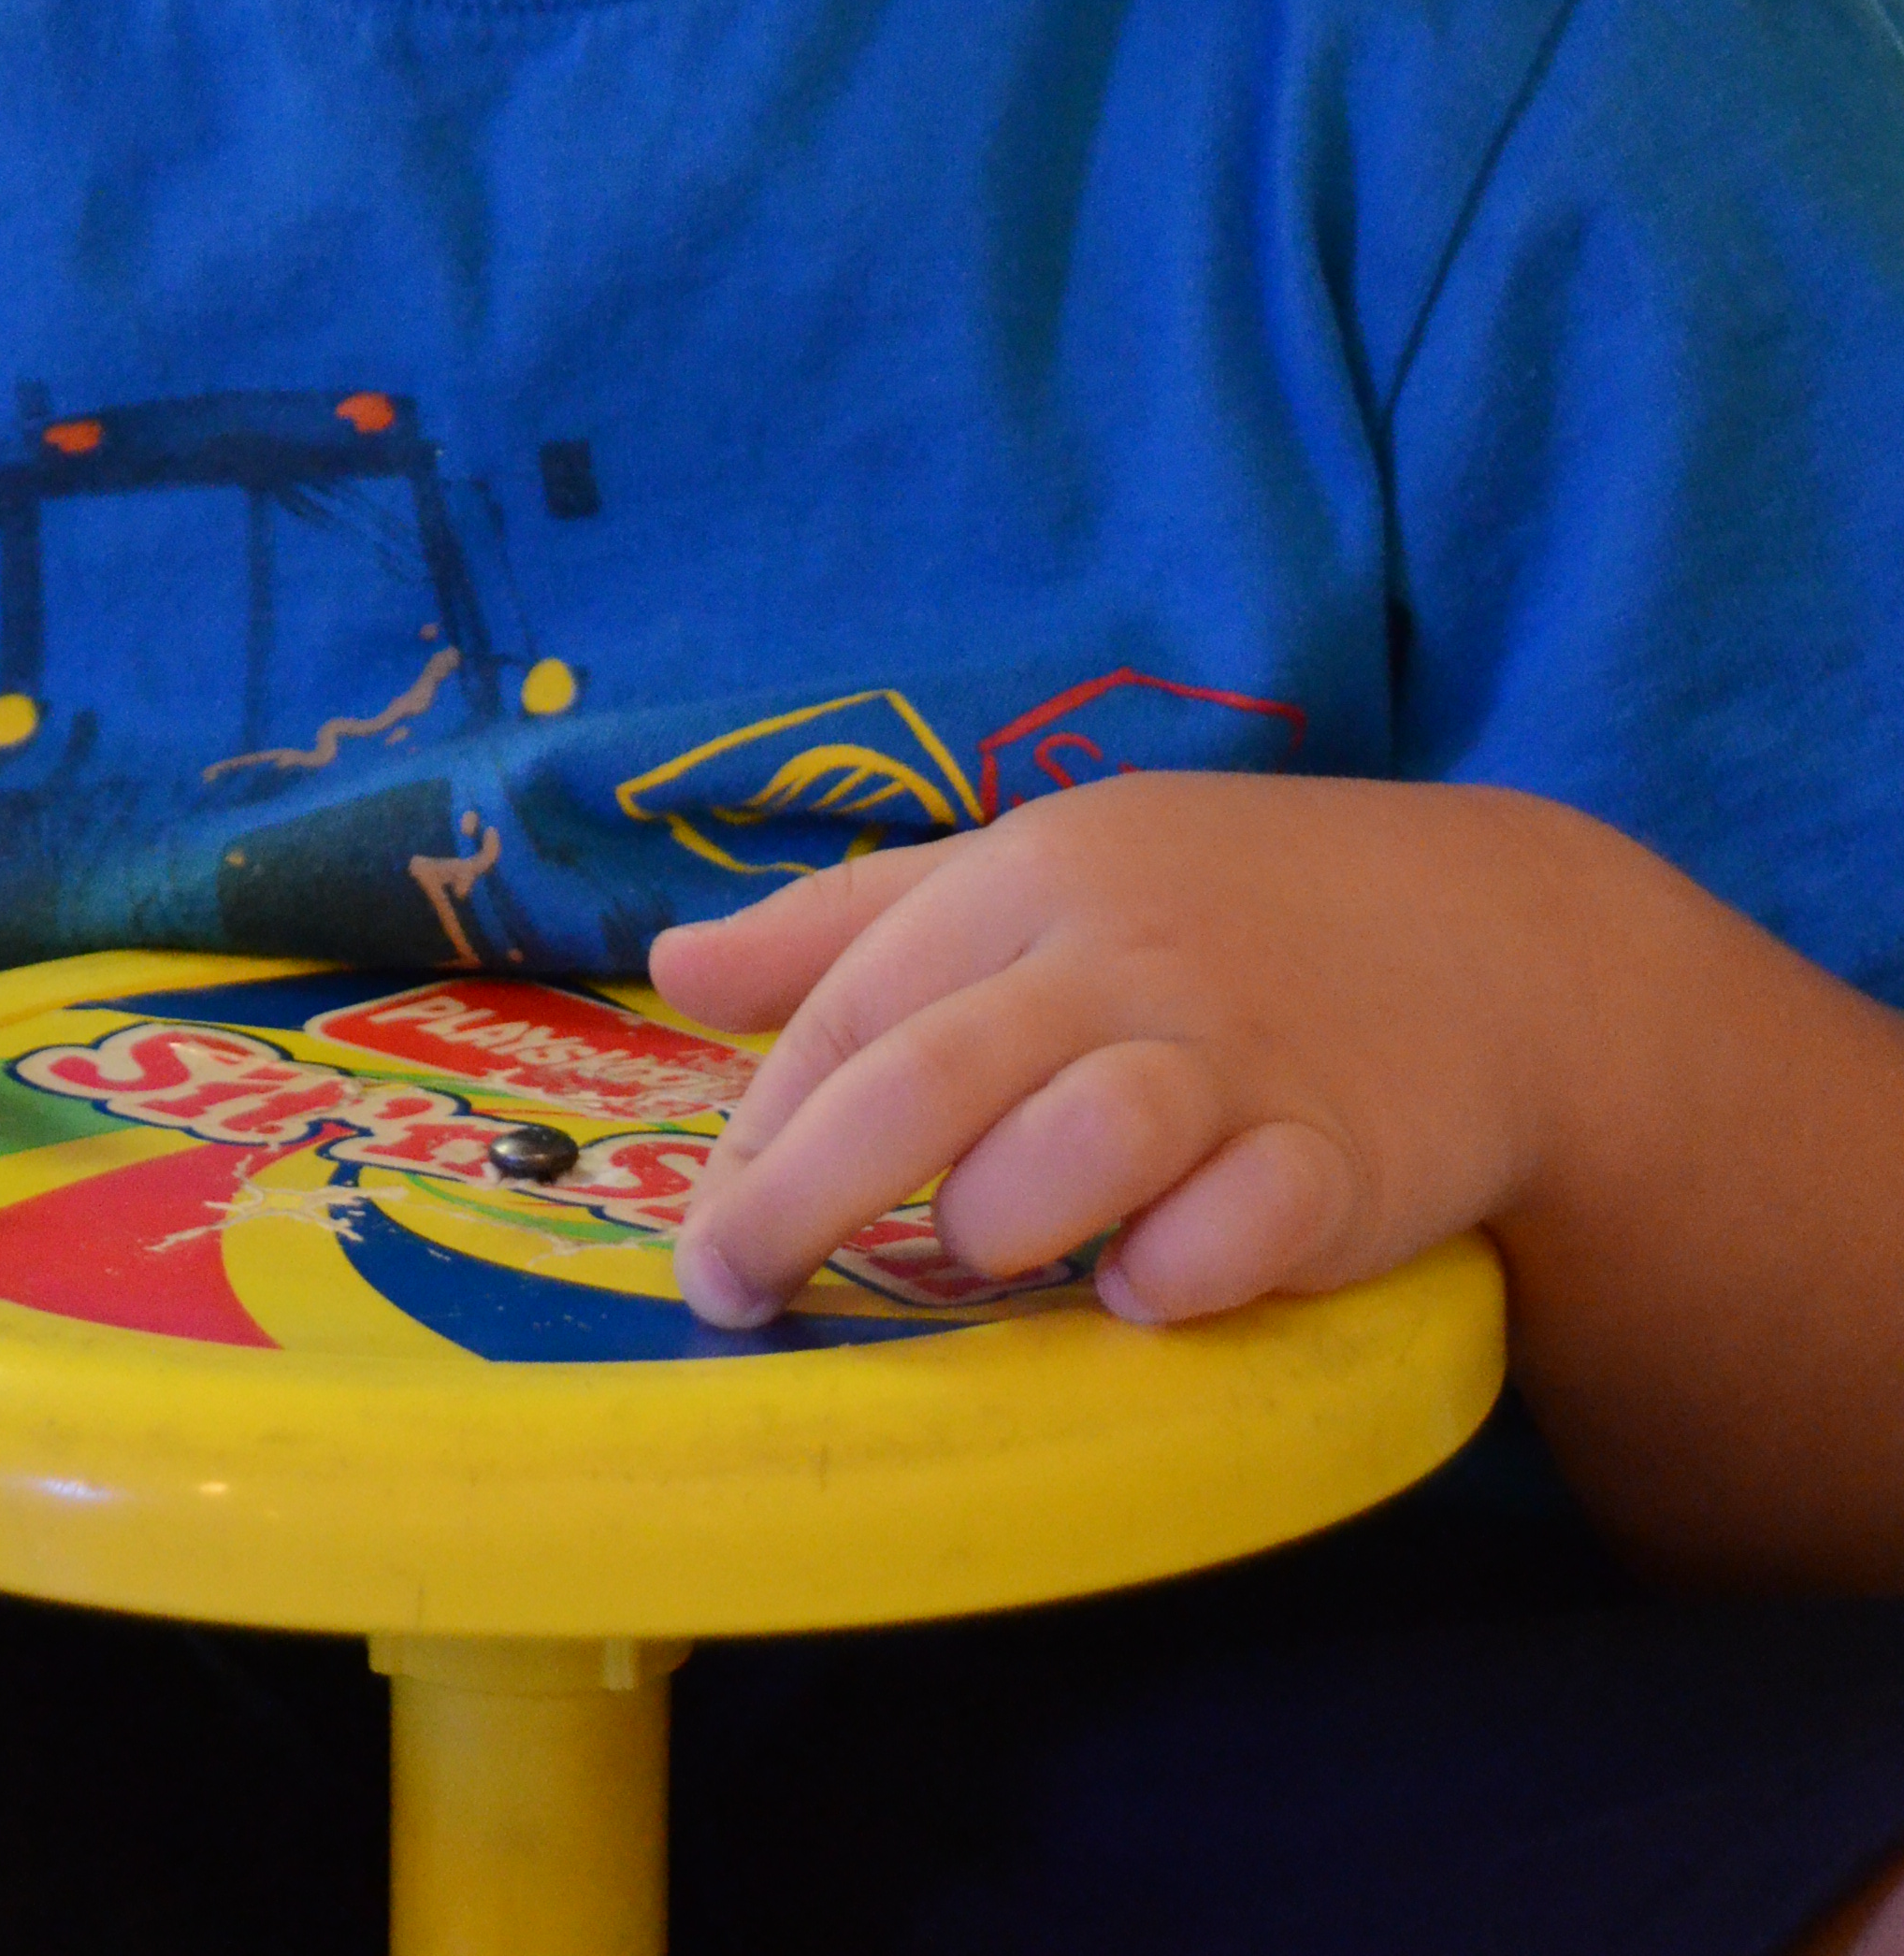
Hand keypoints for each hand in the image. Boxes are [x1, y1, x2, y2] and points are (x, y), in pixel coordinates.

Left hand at [652, 771, 1574, 1334]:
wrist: (1491, 937)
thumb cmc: (1216, 914)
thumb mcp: (1033, 871)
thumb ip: (850, 924)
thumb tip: (673, 967)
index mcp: (1030, 879)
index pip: (852, 1006)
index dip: (763, 1131)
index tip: (710, 1238)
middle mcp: (1120, 957)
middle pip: (927, 1081)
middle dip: (804, 1200)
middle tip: (740, 1292)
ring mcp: (1237, 1055)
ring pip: (1074, 1148)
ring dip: (998, 1223)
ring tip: (989, 1251)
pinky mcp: (1346, 1157)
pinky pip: (1236, 1233)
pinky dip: (1173, 1276)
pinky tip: (1148, 1284)